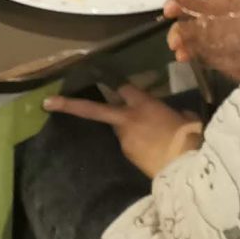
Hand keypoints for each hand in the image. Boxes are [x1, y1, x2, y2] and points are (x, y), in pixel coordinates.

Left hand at [45, 80, 201, 180]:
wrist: (188, 166)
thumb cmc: (191, 137)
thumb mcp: (186, 118)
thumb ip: (174, 113)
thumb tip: (176, 116)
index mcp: (143, 104)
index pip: (121, 86)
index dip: (107, 78)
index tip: (91, 72)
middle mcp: (127, 119)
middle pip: (94, 109)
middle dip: (69, 105)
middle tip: (48, 102)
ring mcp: (124, 140)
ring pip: (119, 131)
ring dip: (129, 131)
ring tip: (155, 141)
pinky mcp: (127, 157)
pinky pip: (130, 146)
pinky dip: (138, 146)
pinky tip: (155, 153)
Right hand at [164, 0, 239, 83]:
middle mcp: (207, 11)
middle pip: (186, 4)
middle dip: (175, 5)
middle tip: (168, 11)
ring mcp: (201, 30)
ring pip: (183, 27)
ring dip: (176, 33)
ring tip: (175, 43)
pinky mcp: (199, 47)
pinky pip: (187, 47)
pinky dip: (183, 51)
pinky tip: (182, 55)